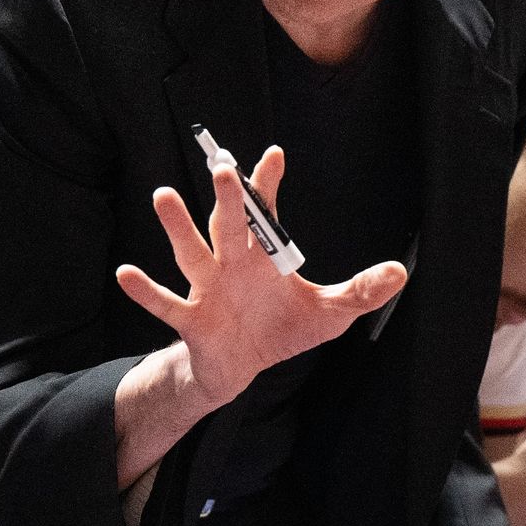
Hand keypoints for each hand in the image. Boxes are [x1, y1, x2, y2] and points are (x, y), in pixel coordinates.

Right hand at [116, 147, 406, 407]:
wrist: (240, 370)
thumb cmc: (280, 330)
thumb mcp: (328, 313)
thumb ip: (360, 292)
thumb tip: (400, 273)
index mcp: (262, 256)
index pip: (264, 213)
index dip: (267, 185)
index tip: (273, 155)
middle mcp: (230, 264)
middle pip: (227, 224)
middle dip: (227, 197)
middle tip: (222, 164)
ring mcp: (207, 290)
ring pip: (191, 253)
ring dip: (177, 228)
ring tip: (163, 195)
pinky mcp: (192, 320)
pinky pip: (167, 305)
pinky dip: (147, 291)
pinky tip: (126, 273)